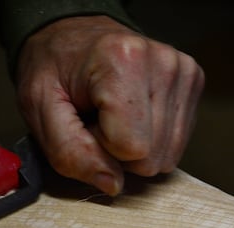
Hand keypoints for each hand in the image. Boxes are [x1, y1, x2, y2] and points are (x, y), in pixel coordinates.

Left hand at [16, 16, 204, 195]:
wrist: (72, 35)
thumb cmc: (53, 69)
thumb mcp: (39, 110)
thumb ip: (69, 152)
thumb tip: (113, 185)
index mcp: (123, 60)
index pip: (132, 148)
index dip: (102, 148)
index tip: (86, 122)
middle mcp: (163, 62)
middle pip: (152, 156)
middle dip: (118, 150)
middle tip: (97, 118)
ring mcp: (183, 71)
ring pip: (167, 155)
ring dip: (134, 146)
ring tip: (112, 115)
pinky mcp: (193, 81)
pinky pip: (176, 143)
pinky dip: (150, 138)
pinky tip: (131, 113)